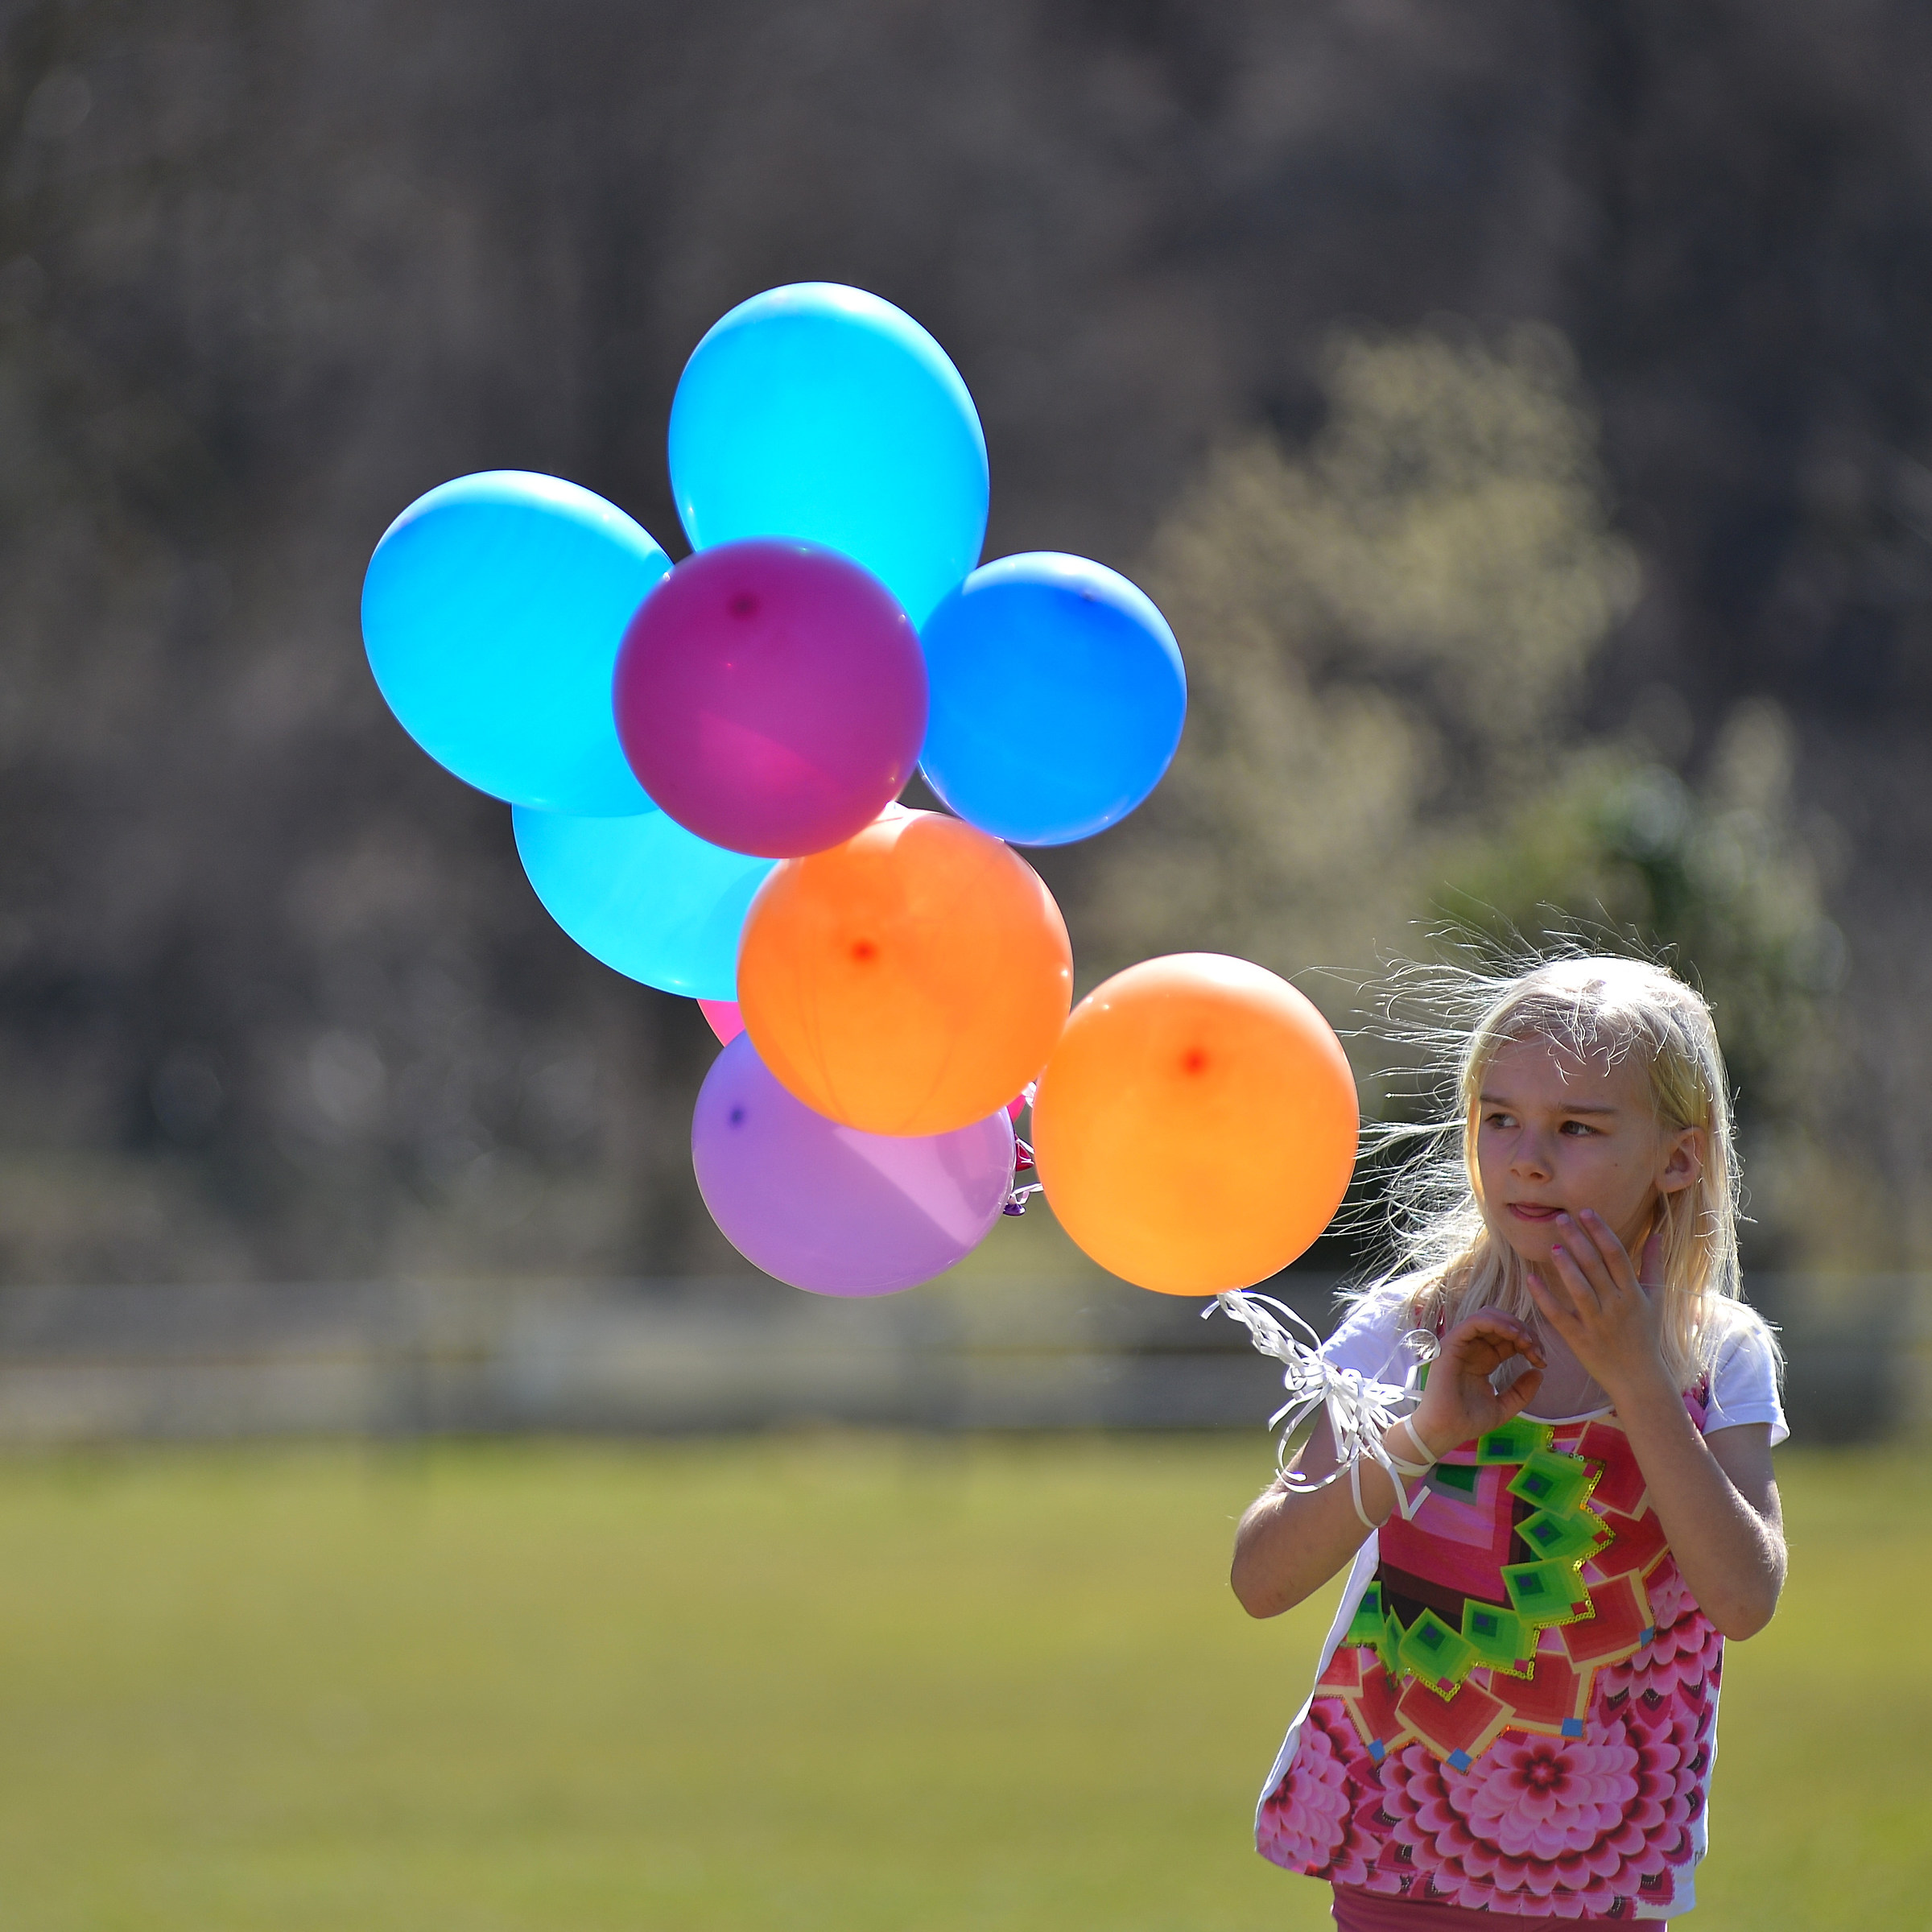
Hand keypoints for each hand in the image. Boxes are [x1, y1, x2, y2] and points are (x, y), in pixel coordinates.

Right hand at [1407, 1311, 1546, 1458]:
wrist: (1447, 1430)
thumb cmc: (1469, 1421)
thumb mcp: (1505, 1406)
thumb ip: (1522, 1391)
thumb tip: (1539, 1373)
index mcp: (1484, 1359)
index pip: (1508, 1338)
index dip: (1529, 1343)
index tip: (1542, 1361)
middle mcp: (1473, 1347)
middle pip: (1501, 1323)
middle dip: (1524, 1332)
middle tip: (1537, 1351)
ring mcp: (1461, 1344)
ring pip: (1488, 1316)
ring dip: (1512, 1324)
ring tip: (1526, 1341)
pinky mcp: (1451, 1344)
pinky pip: (1475, 1322)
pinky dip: (1496, 1323)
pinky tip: (1513, 1335)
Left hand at [1528, 1213, 1669, 1403]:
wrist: (1639, 1380)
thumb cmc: (1645, 1336)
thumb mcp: (1655, 1301)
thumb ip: (1653, 1266)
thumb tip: (1658, 1234)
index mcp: (1634, 1294)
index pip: (1616, 1255)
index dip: (1601, 1231)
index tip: (1586, 1211)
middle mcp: (1616, 1306)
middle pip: (1595, 1267)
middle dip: (1578, 1240)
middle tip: (1561, 1217)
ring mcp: (1597, 1323)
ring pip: (1579, 1289)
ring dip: (1565, 1266)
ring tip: (1552, 1245)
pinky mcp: (1579, 1340)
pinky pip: (1559, 1315)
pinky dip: (1545, 1297)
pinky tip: (1531, 1279)